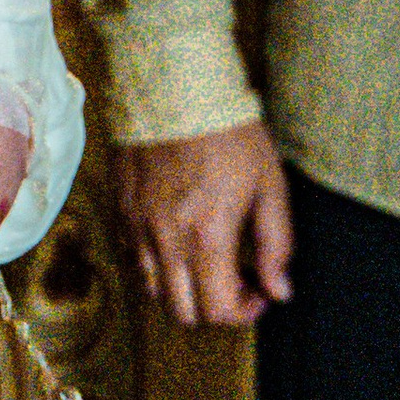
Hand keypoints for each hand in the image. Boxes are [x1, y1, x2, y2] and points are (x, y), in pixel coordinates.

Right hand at [114, 125, 294, 331]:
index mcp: (207, 236)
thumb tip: (279, 289)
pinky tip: (176, 237)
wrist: (175, 88)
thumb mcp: (269, 185)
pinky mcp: (120, 209)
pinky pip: (132, 257)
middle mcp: (165, 240)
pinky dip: (155, 262)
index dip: (243, 312)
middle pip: (182, 312)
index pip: (217, 311)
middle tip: (233, 279)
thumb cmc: (228, 132)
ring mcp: (136, 226)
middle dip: (212, 307)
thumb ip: (276, 244)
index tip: (258, 291)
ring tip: (203, 259)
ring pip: (152, 290)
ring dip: (181, 287)